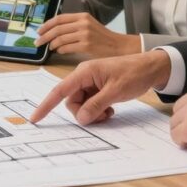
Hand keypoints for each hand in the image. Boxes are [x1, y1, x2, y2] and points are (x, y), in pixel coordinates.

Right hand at [30, 50, 171, 124]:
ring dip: (93, 113)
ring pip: (81, 105)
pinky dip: (98, 110)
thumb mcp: (115, 91)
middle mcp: (84, 76)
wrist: (150, 68)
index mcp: (85, 72)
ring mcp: (91, 83)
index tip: (35, 118)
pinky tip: (110, 108)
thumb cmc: (134, 73)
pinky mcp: (98, 88)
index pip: (60, 90)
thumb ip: (96, 105)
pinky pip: (90, 104)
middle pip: (72, 102)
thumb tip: (82, 118)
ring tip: (109, 111)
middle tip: (103, 116)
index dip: (46, 105)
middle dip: (84, 113)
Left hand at [35, 12, 139, 56]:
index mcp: (83, 16)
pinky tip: (58, 51)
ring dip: (51, 44)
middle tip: (38, 42)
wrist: (119, 47)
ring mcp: (85, 34)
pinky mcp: (86, 46)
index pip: (59, 18)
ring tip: (49, 48)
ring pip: (60, 38)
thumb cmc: (103, 38)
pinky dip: (60, 50)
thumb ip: (74, 26)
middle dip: (44, 36)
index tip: (39, 30)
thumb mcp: (89, 26)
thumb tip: (55, 32)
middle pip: (57, 28)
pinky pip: (66, 47)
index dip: (46, 24)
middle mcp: (83, 23)